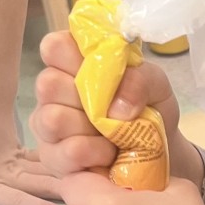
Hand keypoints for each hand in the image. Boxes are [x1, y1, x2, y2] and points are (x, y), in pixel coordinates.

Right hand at [32, 30, 203, 187]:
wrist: (158, 152)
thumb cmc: (148, 109)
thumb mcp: (156, 86)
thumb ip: (140, 80)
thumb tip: (116, 106)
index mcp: (72, 63)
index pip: (53, 47)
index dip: (73, 57)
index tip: (102, 71)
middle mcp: (53, 92)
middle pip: (48, 83)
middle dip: (88, 100)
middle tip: (112, 110)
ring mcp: (47, 126)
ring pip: (53, 119)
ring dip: (91, 130)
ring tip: (112, 136)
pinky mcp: (52, 158)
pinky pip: (68, 153)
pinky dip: (96, 154)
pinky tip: (107, 155)